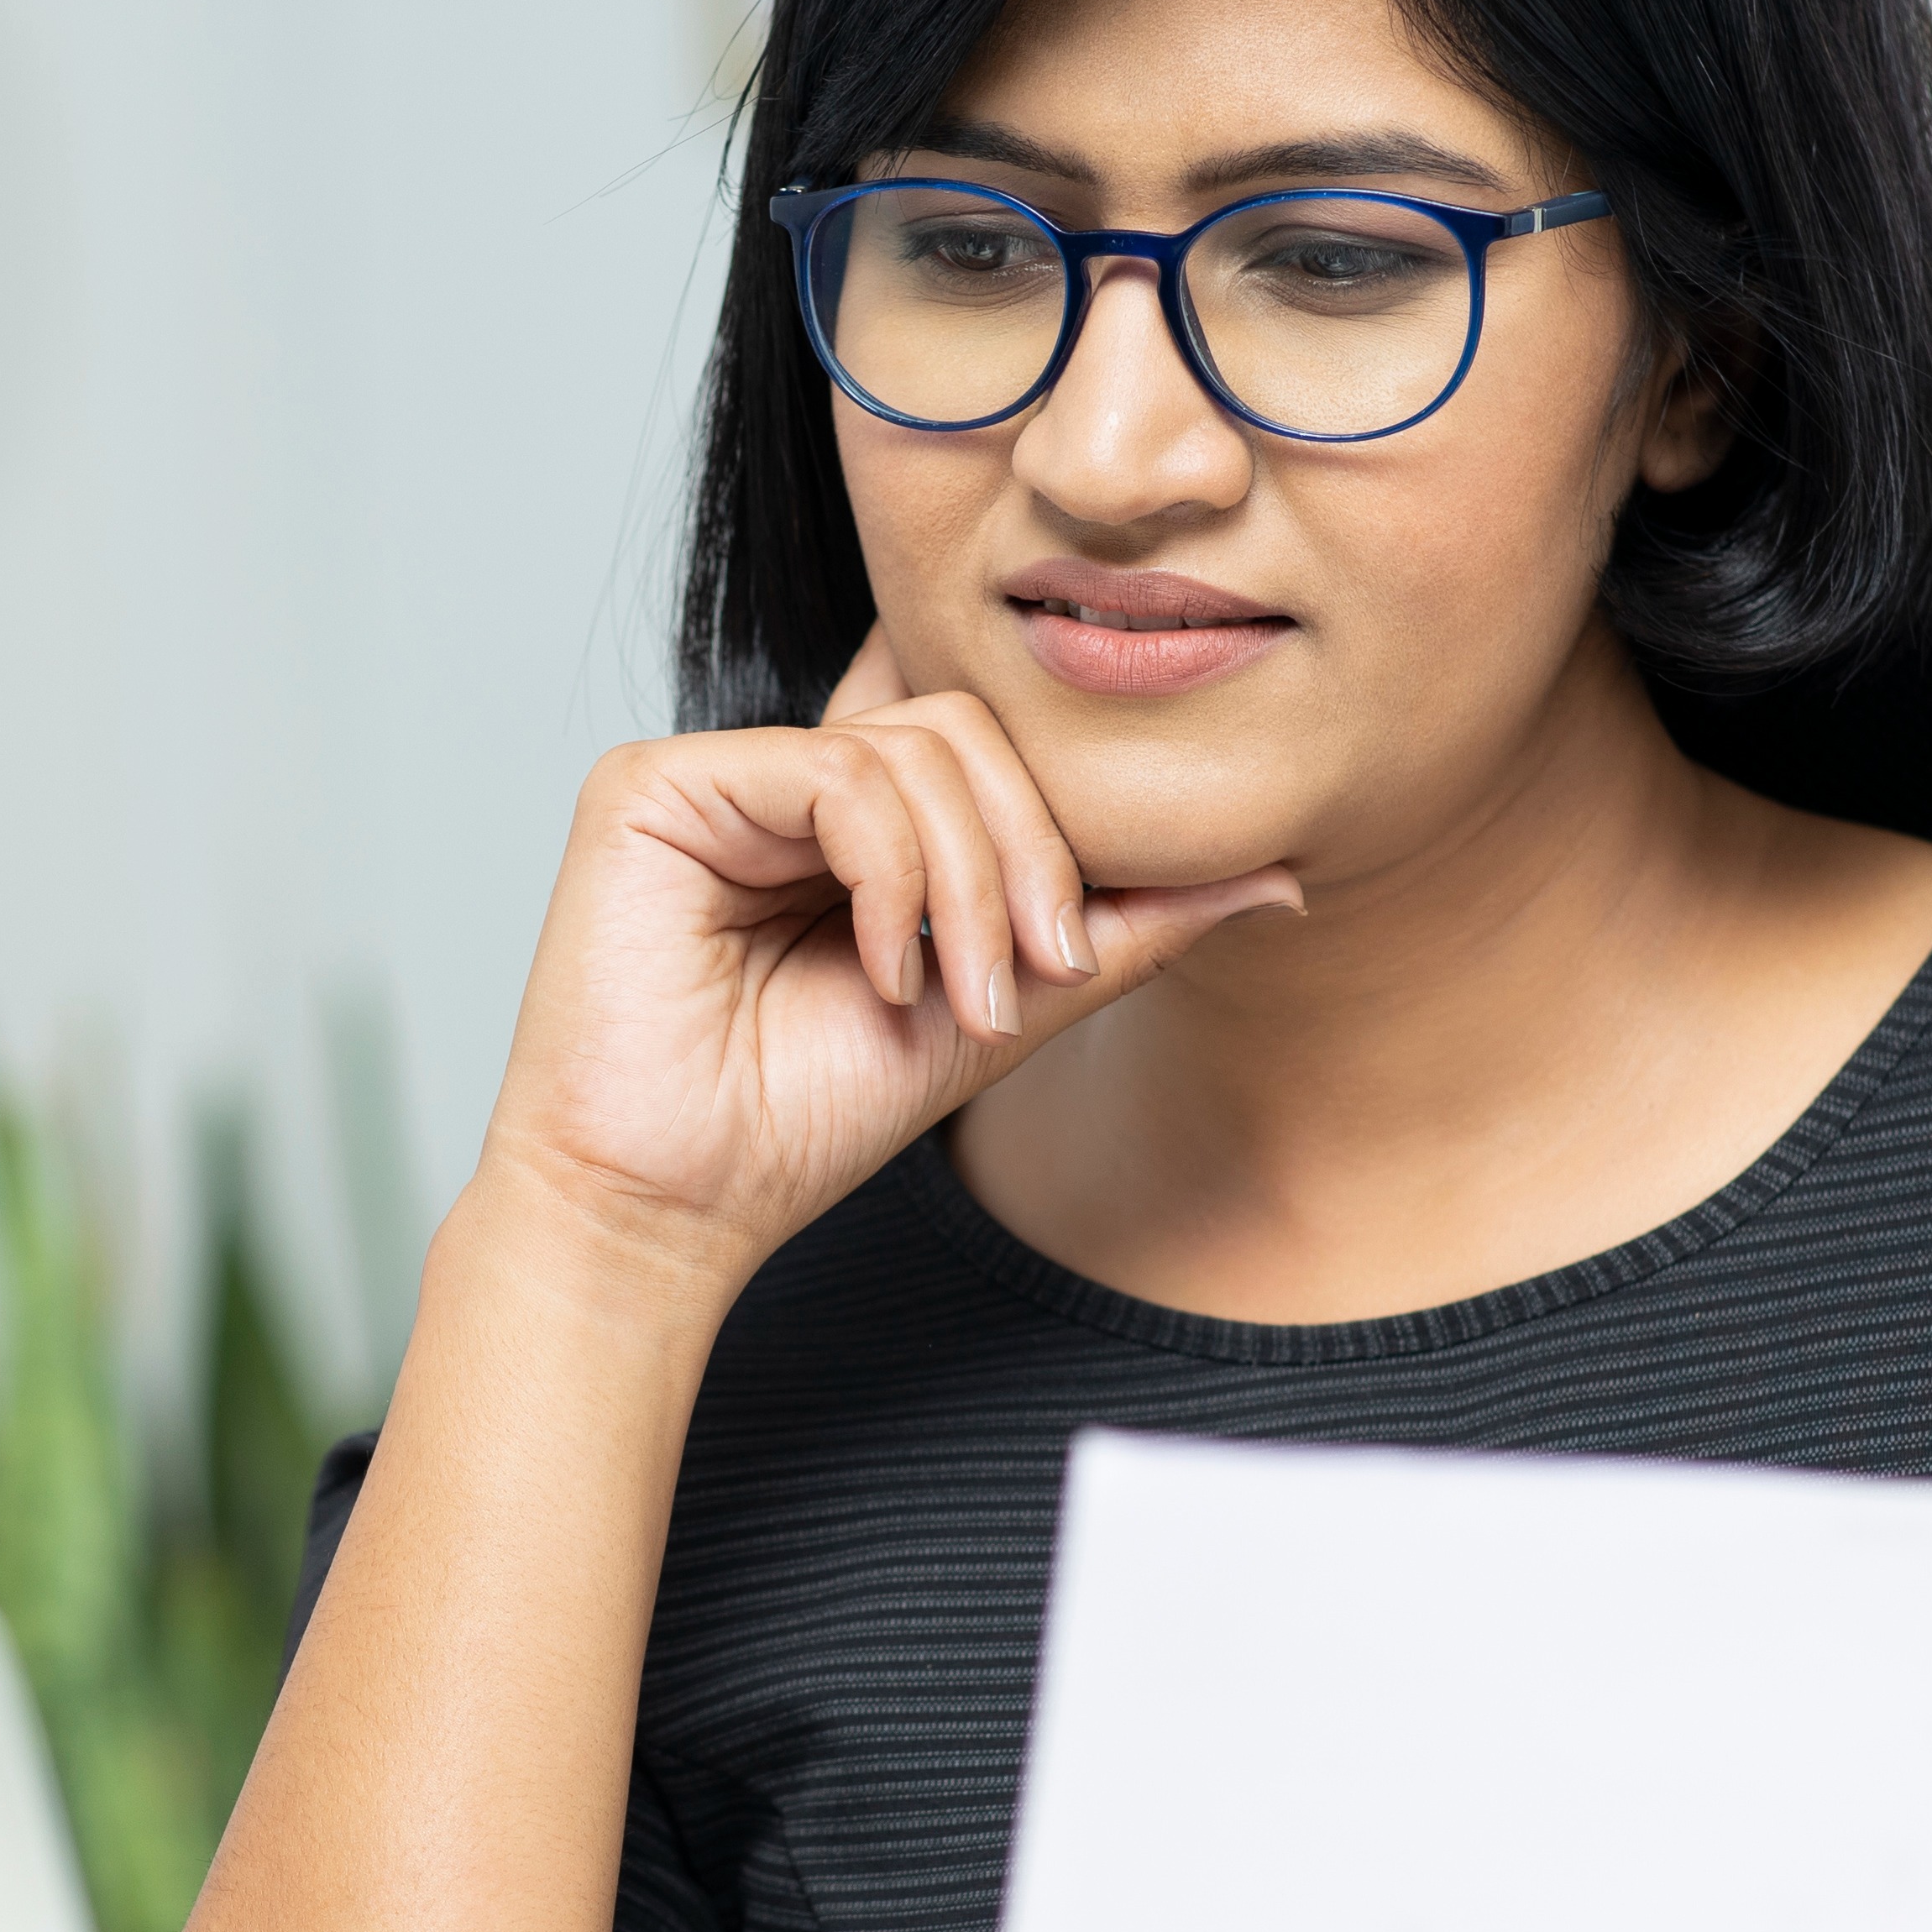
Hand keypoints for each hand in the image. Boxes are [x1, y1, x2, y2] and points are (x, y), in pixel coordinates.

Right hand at [466, 631, 1298, 1268]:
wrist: (676, 1203)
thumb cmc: (805, 1115)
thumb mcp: (1007, 1007)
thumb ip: (1123, 929)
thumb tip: (1279, 873)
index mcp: (855, 813)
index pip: (992, 742)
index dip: (1054, 825)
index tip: (1068, 953)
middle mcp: (784, 772)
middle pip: (970, 728)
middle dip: (1031, 858)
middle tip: (1033, 979)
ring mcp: (719, 770)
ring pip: (918, 747)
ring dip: (972, 885)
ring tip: (957, 1001)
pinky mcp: (652, 783)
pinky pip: (835, 773)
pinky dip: (892, 878)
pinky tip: (884, 972)